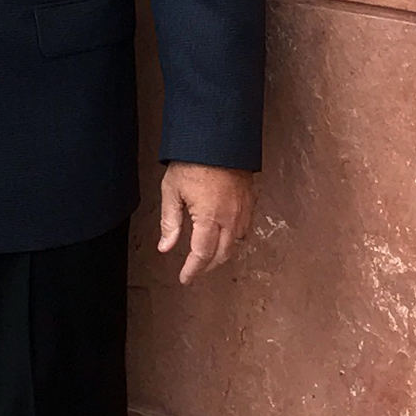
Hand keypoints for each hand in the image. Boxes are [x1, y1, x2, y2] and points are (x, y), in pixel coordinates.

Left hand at [158, 163, 255, 284]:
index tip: (185, 278)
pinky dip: (234, 239)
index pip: (202, 255)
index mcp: (209, 217)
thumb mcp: (172, 191)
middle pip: (222, 254)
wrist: (217, 137)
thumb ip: (169, 222)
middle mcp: (230, 217)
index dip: (193, 270)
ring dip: (222, 254)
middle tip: (194, 270)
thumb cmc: (192, 161)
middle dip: (207, 266)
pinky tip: (224, 236)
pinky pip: (245, 229)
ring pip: (236, 244)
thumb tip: (165, 247)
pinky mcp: (250, 200)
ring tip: (208, 257)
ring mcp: (243, 209)